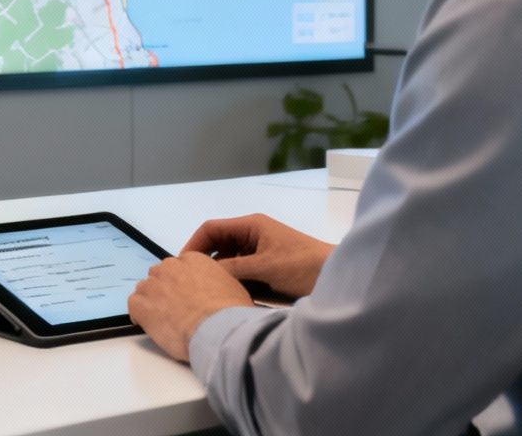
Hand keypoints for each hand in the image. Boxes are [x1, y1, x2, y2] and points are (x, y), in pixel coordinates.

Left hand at [127, 253, 254, 362]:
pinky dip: (139, 315)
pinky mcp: (141, 303)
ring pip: (145, 289)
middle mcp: (171, 267)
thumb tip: (218, 292)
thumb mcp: (233, 288)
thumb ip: (218, 282)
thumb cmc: (230, 313)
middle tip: (175, 309)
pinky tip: (149, 325)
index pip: (179, 266)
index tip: (186, 295)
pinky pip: (133, 305)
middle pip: (160, 275)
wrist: (218, 329)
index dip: (181, 283)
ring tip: (164, 320)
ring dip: (152, 302)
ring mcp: (154, 284)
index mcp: (194, 260)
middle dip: (165, 291)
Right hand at [184, 213, 333, 299]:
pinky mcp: (268, 267)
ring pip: (230, 260)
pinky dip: (234, 281)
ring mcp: (261, 251)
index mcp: (251, 226)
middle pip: (219, 245)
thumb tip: (204, 274)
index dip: (194, 244)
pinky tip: (229, 295)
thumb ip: (233, 268)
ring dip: (220, 273)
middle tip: (192, 281)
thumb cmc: (303, 266)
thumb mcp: (264, 267)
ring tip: (207, 291)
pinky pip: (243, 271)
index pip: (211, 229)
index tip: (183, 265)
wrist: (338, 278)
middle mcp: (253, 235)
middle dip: (205, 261)